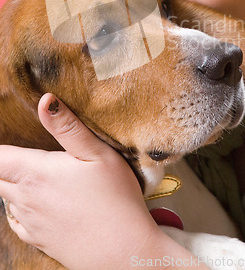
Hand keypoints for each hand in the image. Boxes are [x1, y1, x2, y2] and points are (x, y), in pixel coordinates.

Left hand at [0, 94, 162, 268]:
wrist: (125, 252)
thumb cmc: (116, 200)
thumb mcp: (98, 154)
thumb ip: (68, 127)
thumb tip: (45, 100)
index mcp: (35, 174)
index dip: (1, 146)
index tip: (10, 138)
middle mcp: (24, 199)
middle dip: (6, 162)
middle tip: (25, 153)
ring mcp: (29, 222)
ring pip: (5, 196)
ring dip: (12, 182)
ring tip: (35, 172)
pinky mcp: (37, 240)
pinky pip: (14, 219)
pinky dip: (18, 205)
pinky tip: (37, 200)